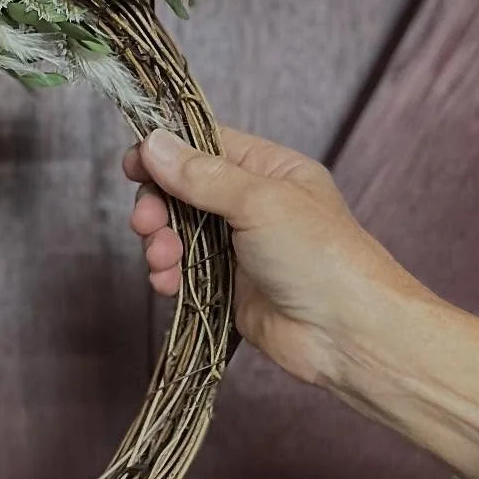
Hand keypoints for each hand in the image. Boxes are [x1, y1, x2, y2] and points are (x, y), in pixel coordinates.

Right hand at [125, 126, 420, 387]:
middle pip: (182, 190)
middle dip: (158, 205)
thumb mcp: (259, 202)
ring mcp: (237, 246)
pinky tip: (167, 285)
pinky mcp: (227, 286)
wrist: (347, 335)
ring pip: (177, 232)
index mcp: (268, 170)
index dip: (164, 151)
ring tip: (162, 261)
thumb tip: (154, 143)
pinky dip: (168, 275)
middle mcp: (251, 203)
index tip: (131, 165)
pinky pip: (183, 270)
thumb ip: (201, 175)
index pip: (204, 145)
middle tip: (146, 224)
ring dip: (160, 243)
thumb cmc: (320, 257)